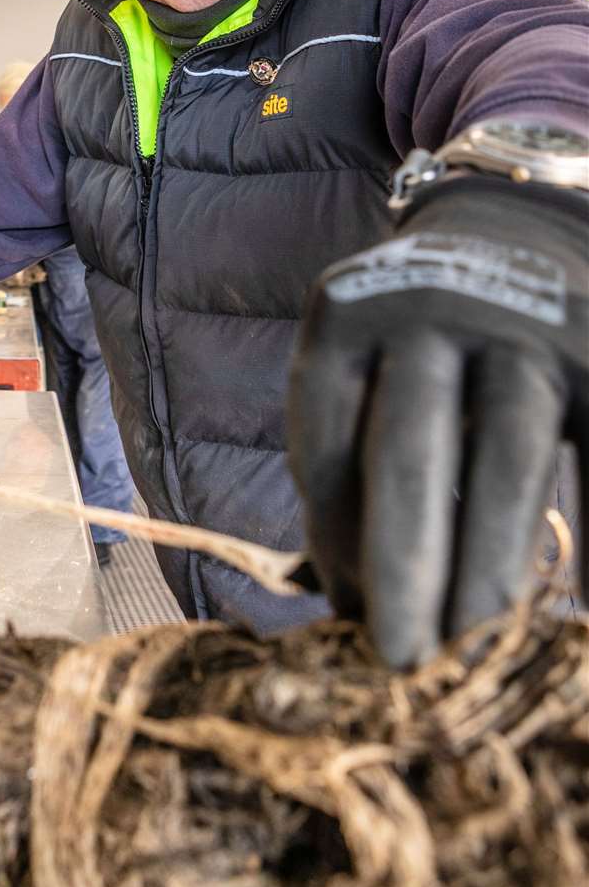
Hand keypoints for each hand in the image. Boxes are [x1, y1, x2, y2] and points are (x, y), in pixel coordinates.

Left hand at [288, 178, 586, 668]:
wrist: (508, 225)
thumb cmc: (415, 341)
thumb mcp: (362, 368)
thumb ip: (346, 464)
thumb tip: (344, 607)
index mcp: (342, 318)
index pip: (324, 439)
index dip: (332, 537)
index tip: (347, 616)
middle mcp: (425, 310)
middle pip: (409, 452)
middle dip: (403, 566)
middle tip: (399, 661)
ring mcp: (516, 321)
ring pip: (506, 454)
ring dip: (490, 560)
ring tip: (478, 644)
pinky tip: (584, 604)